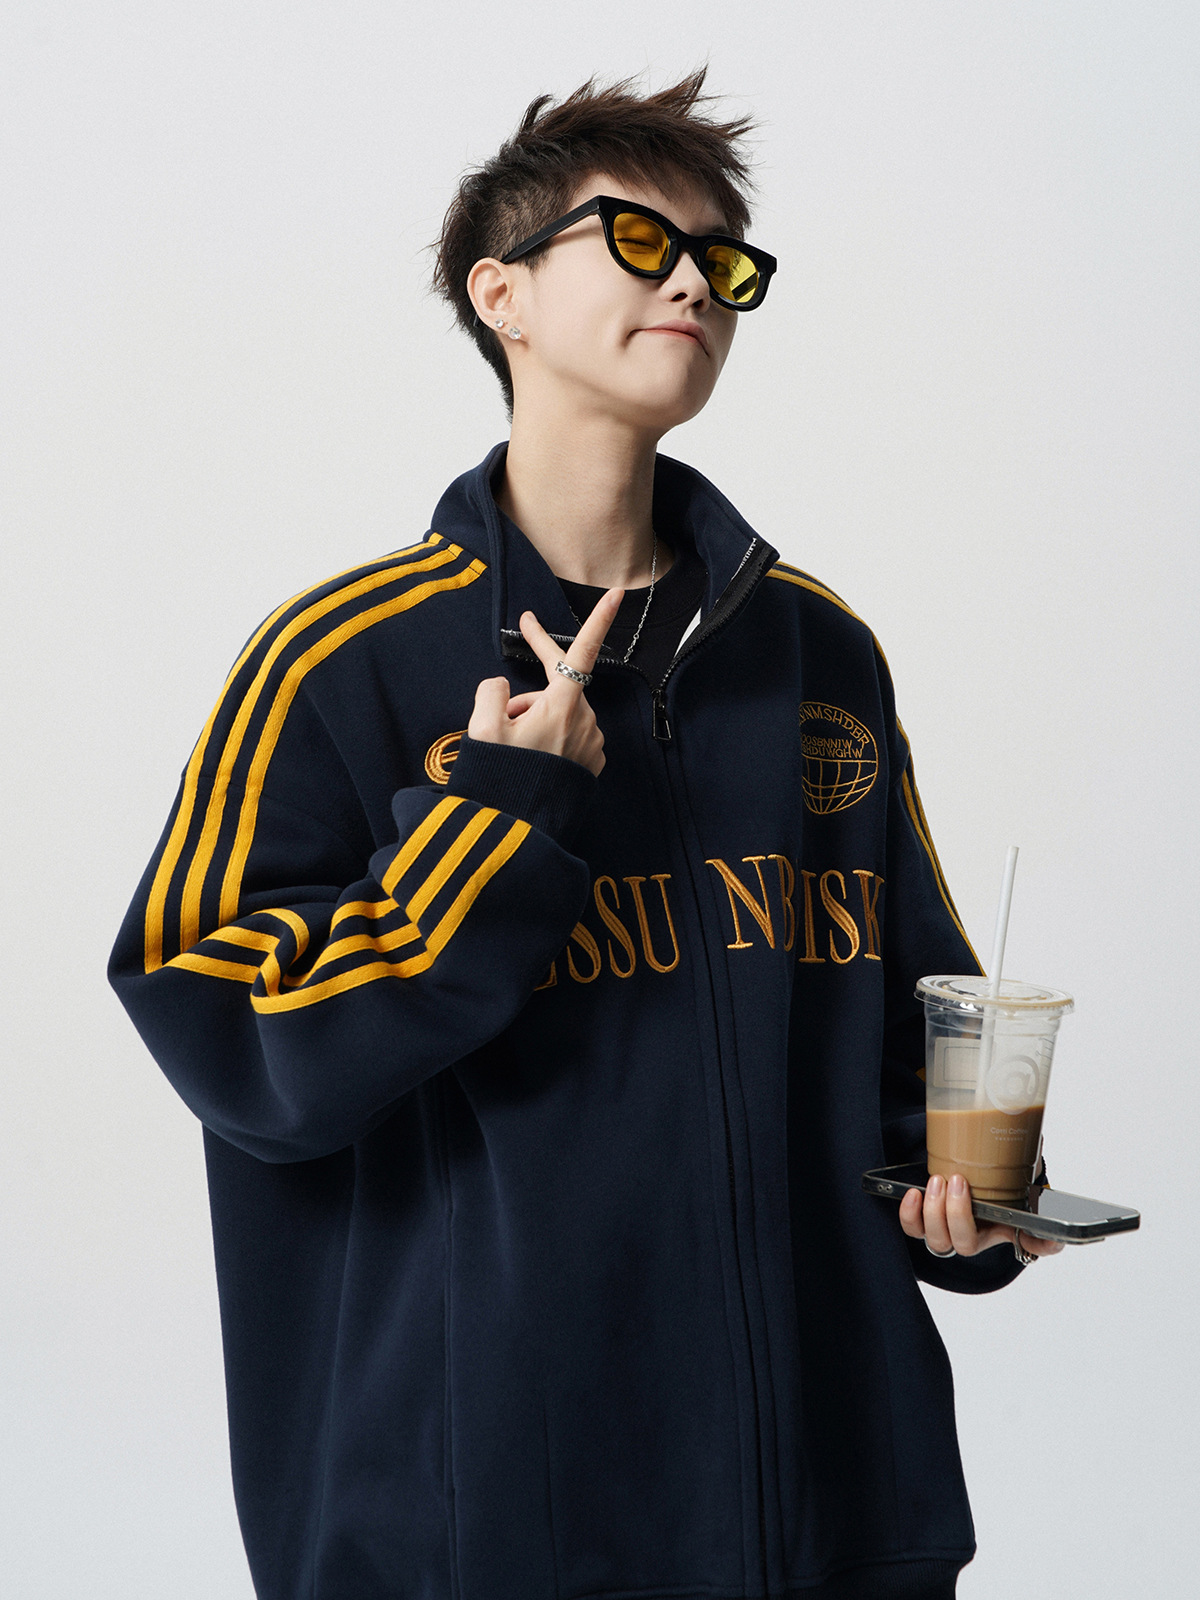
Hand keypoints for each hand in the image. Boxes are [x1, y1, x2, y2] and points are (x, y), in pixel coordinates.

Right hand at [466, 588, 623, 776]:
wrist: (518, 829)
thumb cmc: (502, 776)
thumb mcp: (482, 726)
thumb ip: (491, 691)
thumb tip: (503, 689)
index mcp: (562, 705)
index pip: (582, 651)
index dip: (598, 619)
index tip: (615, 594)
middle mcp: (584, 721)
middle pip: (553, 691)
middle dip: (524, 697)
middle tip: (505, 709)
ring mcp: (591, 744)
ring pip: (558, 716)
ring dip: (533, 722)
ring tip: (513, 750)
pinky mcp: (591, 765)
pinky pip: (568, 739)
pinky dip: (547, 741)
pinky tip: (530, 761)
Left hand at [899, 1172, 1064, 1258]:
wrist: (966, 1174)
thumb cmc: (991, 1177)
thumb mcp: (1014, 1168)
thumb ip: (1029, 1164)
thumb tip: (1038, 1151)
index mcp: (1008, 1224)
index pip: (1036, 1245)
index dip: (1042, 1244)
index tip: (1046, 1233)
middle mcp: (979, 1235)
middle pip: (967, 1245)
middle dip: (959, 1215)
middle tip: (959, 1181)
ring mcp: (950, 1232)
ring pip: (938, 1241)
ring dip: (935, 1212)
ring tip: (937, 1181)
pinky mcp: (926, 1224)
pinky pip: (914, 1229)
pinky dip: (910, 1215)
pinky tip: (914, 1194)